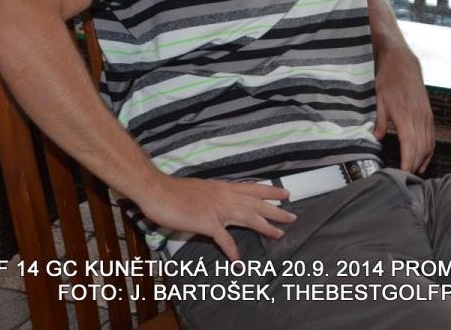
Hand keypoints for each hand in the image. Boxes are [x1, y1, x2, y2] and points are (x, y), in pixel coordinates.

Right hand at [137, 176, 294, 260]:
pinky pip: (224, 240)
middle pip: (257, 203)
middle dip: (276, 210)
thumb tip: (218, 202)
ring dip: (266, 226)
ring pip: (249, 217)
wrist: (158, 190)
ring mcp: (218, 209)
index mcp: (223, 187)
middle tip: (293, 217)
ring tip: (279, 234)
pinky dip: (232, 251)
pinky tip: (238, 262)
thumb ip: (213, 196)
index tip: (285, 193)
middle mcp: (224, 196)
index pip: (252, 188)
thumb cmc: (175, 190)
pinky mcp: (207, 223)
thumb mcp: (201, 189)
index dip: (270, 190)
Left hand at [374, 47, 434, 172]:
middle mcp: (419, 117)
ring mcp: (426, 116)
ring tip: (413, 172)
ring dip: (423, 160)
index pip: (410, 145)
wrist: (403, 63)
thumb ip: (379, 121)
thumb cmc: (389, 79)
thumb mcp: (378, 100)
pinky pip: (432, 137)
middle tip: (405, 178)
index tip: (403, 174)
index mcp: (405, 115)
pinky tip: (423, 159)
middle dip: (414, 165)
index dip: (407, 162)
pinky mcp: (429, 115)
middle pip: (421, 149)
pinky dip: (428, 150)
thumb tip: (375, 138)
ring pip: (429, 144)